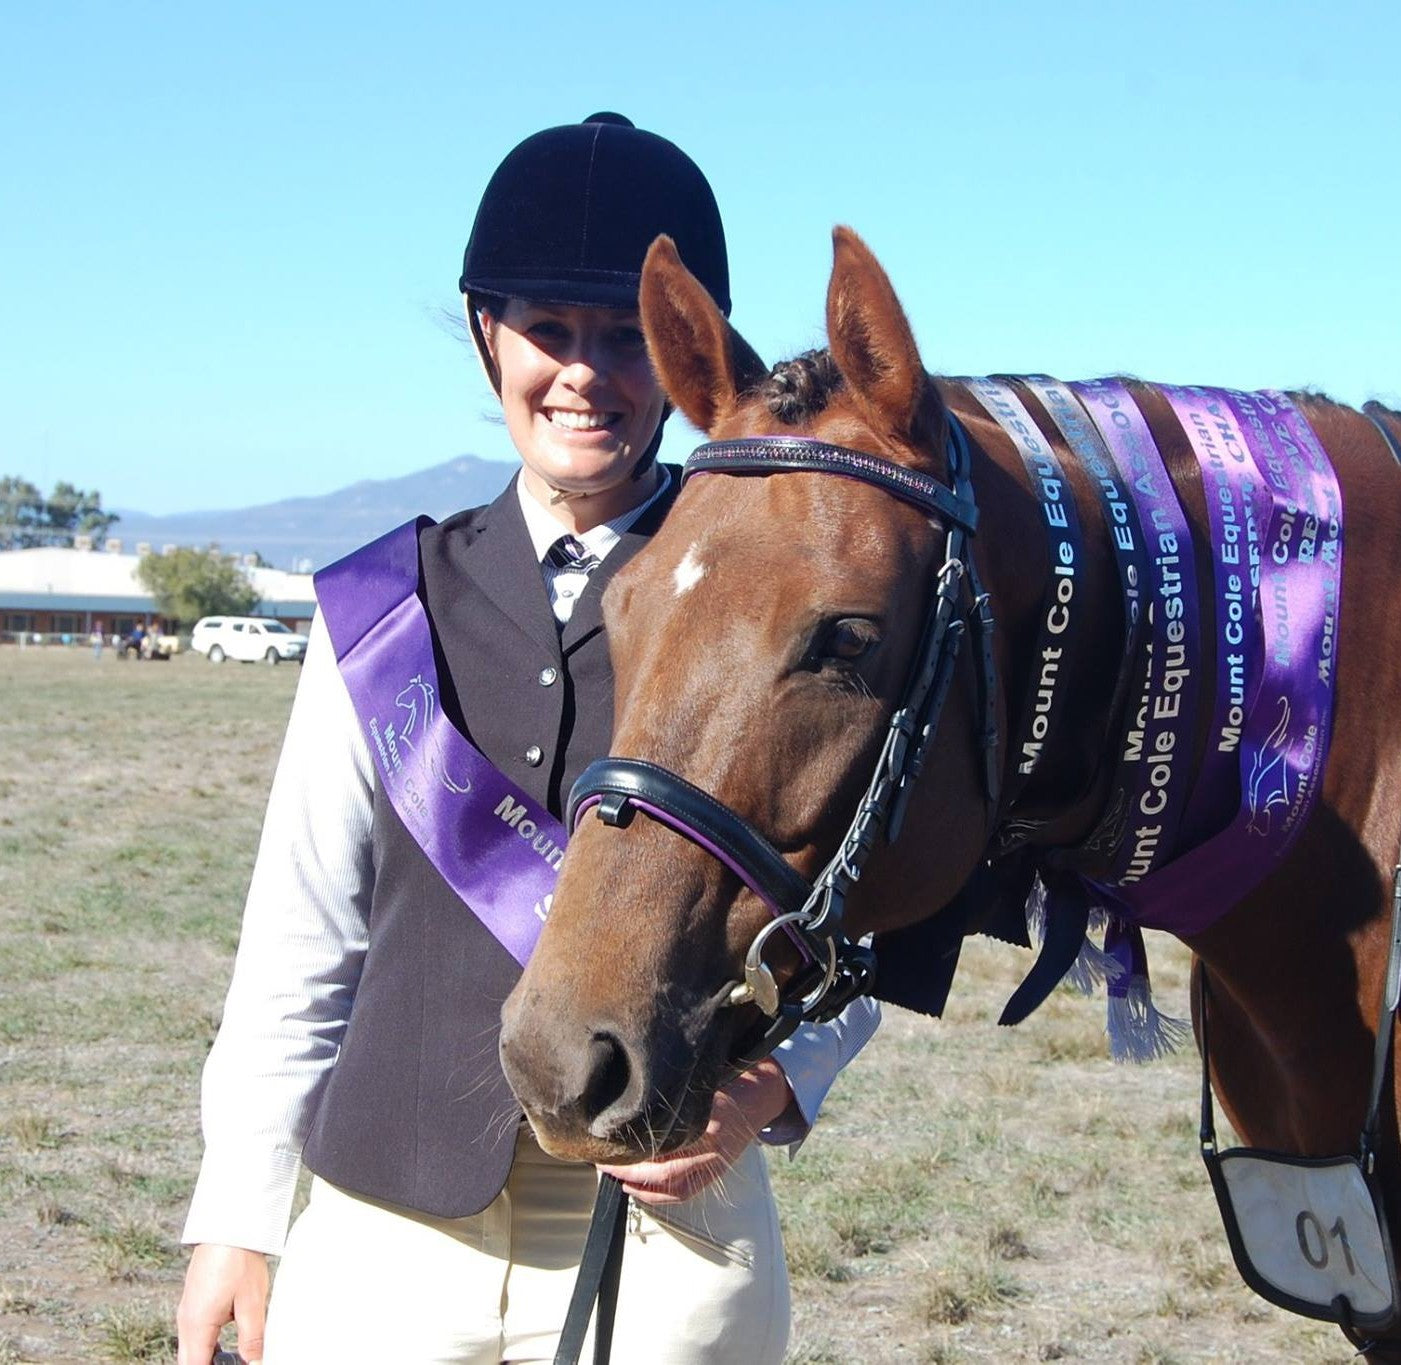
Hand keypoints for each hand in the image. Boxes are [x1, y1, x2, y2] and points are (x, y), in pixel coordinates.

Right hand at [176, 1243, 268, 1364]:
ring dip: (207, 1358)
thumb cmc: (239, 1258)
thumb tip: (254, 1362)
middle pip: (190, 1361)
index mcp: (197, 1325)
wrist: (229, 1224)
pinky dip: (206, 1344)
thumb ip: (252, 1337)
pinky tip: (225, 1344)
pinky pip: (194, 1333)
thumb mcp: (252, 1301)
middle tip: (234, 1363)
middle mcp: (186, 1321)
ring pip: (190, 1349)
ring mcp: (187, 1310)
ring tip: (232, 1360)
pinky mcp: (194, 1301)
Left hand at [598, 1058, 794, 1205]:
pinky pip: (684, 1192)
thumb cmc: (728, 1081)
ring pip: (674, 1186)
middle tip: (604, 1164)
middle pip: (666, 1169)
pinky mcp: (717, 1172)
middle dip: (631, 1171)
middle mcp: (714, 1145)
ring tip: (615, 1177)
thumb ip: (673, 1095)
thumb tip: (632, 1107)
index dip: (636, 1147)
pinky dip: (658, 1197)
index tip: (612, 1142)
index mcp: (710, 1116)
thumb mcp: (702, 1079)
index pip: (666, 1139)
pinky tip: (636, 1189)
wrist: (761, 1096)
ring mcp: (717, 1163)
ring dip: (641, 1186)